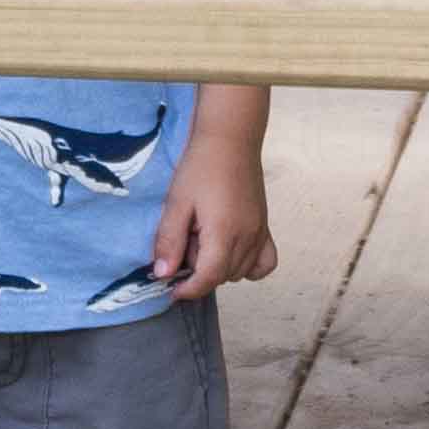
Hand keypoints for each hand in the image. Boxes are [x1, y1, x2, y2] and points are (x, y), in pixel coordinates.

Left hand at [148, 141, 275, 298]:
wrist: (230, 138)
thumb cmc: (200, 167)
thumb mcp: (177, 202)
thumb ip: (169, 241)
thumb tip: (162, 275)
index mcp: (224, 234)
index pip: (208, 279)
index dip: (188, 290)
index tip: (172, 290)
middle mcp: (247, 238)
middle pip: (223, 277)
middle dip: (199, 272)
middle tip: (185, 243)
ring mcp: (260, 233)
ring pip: (241, 272)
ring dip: (219, 267)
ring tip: (204, 239)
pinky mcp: (265, 226)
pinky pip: (265, 262)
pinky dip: (249, 265)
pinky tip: (231, 250)